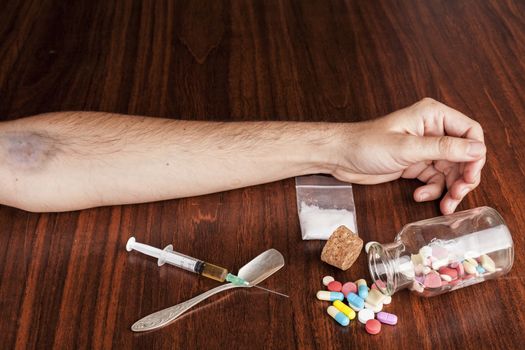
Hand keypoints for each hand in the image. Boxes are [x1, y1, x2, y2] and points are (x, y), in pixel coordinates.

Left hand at [330, 98, 485, 213]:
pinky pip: (435, 178)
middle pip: (463, 154)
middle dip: (463, 177)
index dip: (475, 154)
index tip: (470, 175)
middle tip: (458, 195)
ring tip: (445, 205)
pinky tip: (421, 195)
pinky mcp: (415, 163)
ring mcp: (424, 148)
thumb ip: (443, 149)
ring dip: (450, 188)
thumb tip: (477, 149)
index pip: (470, 131)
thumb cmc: (366, 144)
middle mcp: (432, 130)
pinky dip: (433, 190)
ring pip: (450, 170)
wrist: (340, 157)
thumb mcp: (407, 148)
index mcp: (432, 116)